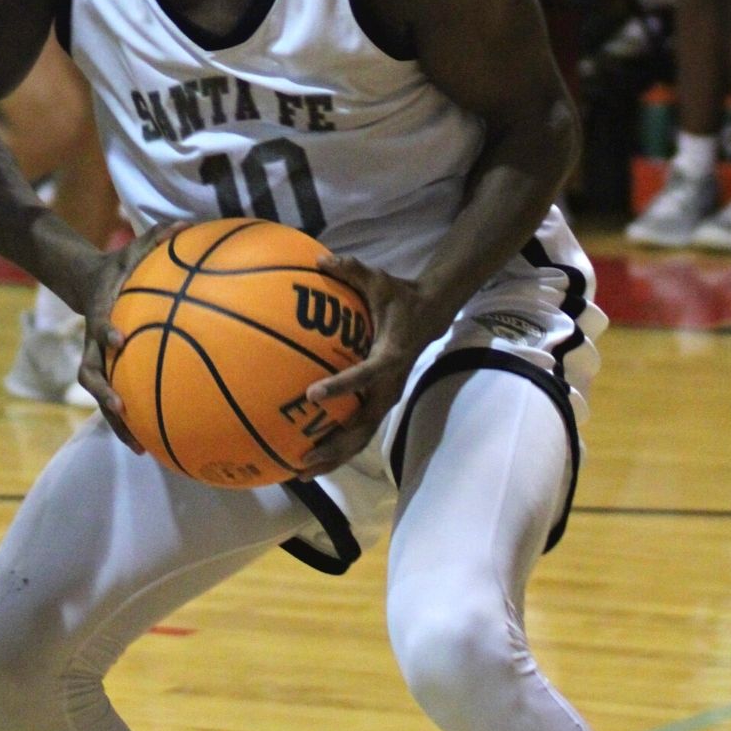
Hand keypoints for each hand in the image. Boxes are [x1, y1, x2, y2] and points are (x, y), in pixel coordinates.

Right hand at [77, 223, 188, 449]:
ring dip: (116, 422)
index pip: (99, 324)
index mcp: (101, 312)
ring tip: (140, 446)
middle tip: (121, 408)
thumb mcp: (135, 248)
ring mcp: (99, 361)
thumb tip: (189, 225)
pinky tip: (155, 444)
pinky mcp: (110, 373)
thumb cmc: (121, 266)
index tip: (120, 341)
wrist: (89, 282)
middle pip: (90, 373)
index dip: (106, 332)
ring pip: (100, 396)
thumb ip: (160, 238)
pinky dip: (132, 423)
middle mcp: (95, 343)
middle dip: (104, 393)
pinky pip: (118, 400)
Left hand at [295, 255, 444, 477]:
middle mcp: (389, 386)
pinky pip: (358, 429)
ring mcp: (385, 398)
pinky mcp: (380, 401)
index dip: (340, 386)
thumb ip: (350, 269)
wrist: (429, 315)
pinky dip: (337, 444)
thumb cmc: (399, 297)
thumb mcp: (378, 279)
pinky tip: (310, 453)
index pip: (364, 375)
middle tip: (302, 458)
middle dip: (334, 445)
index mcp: (389, 357)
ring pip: (360, 437)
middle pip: (362, 426)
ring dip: (334, 455)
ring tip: (301, 471)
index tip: (311, 394)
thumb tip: (319, 260)